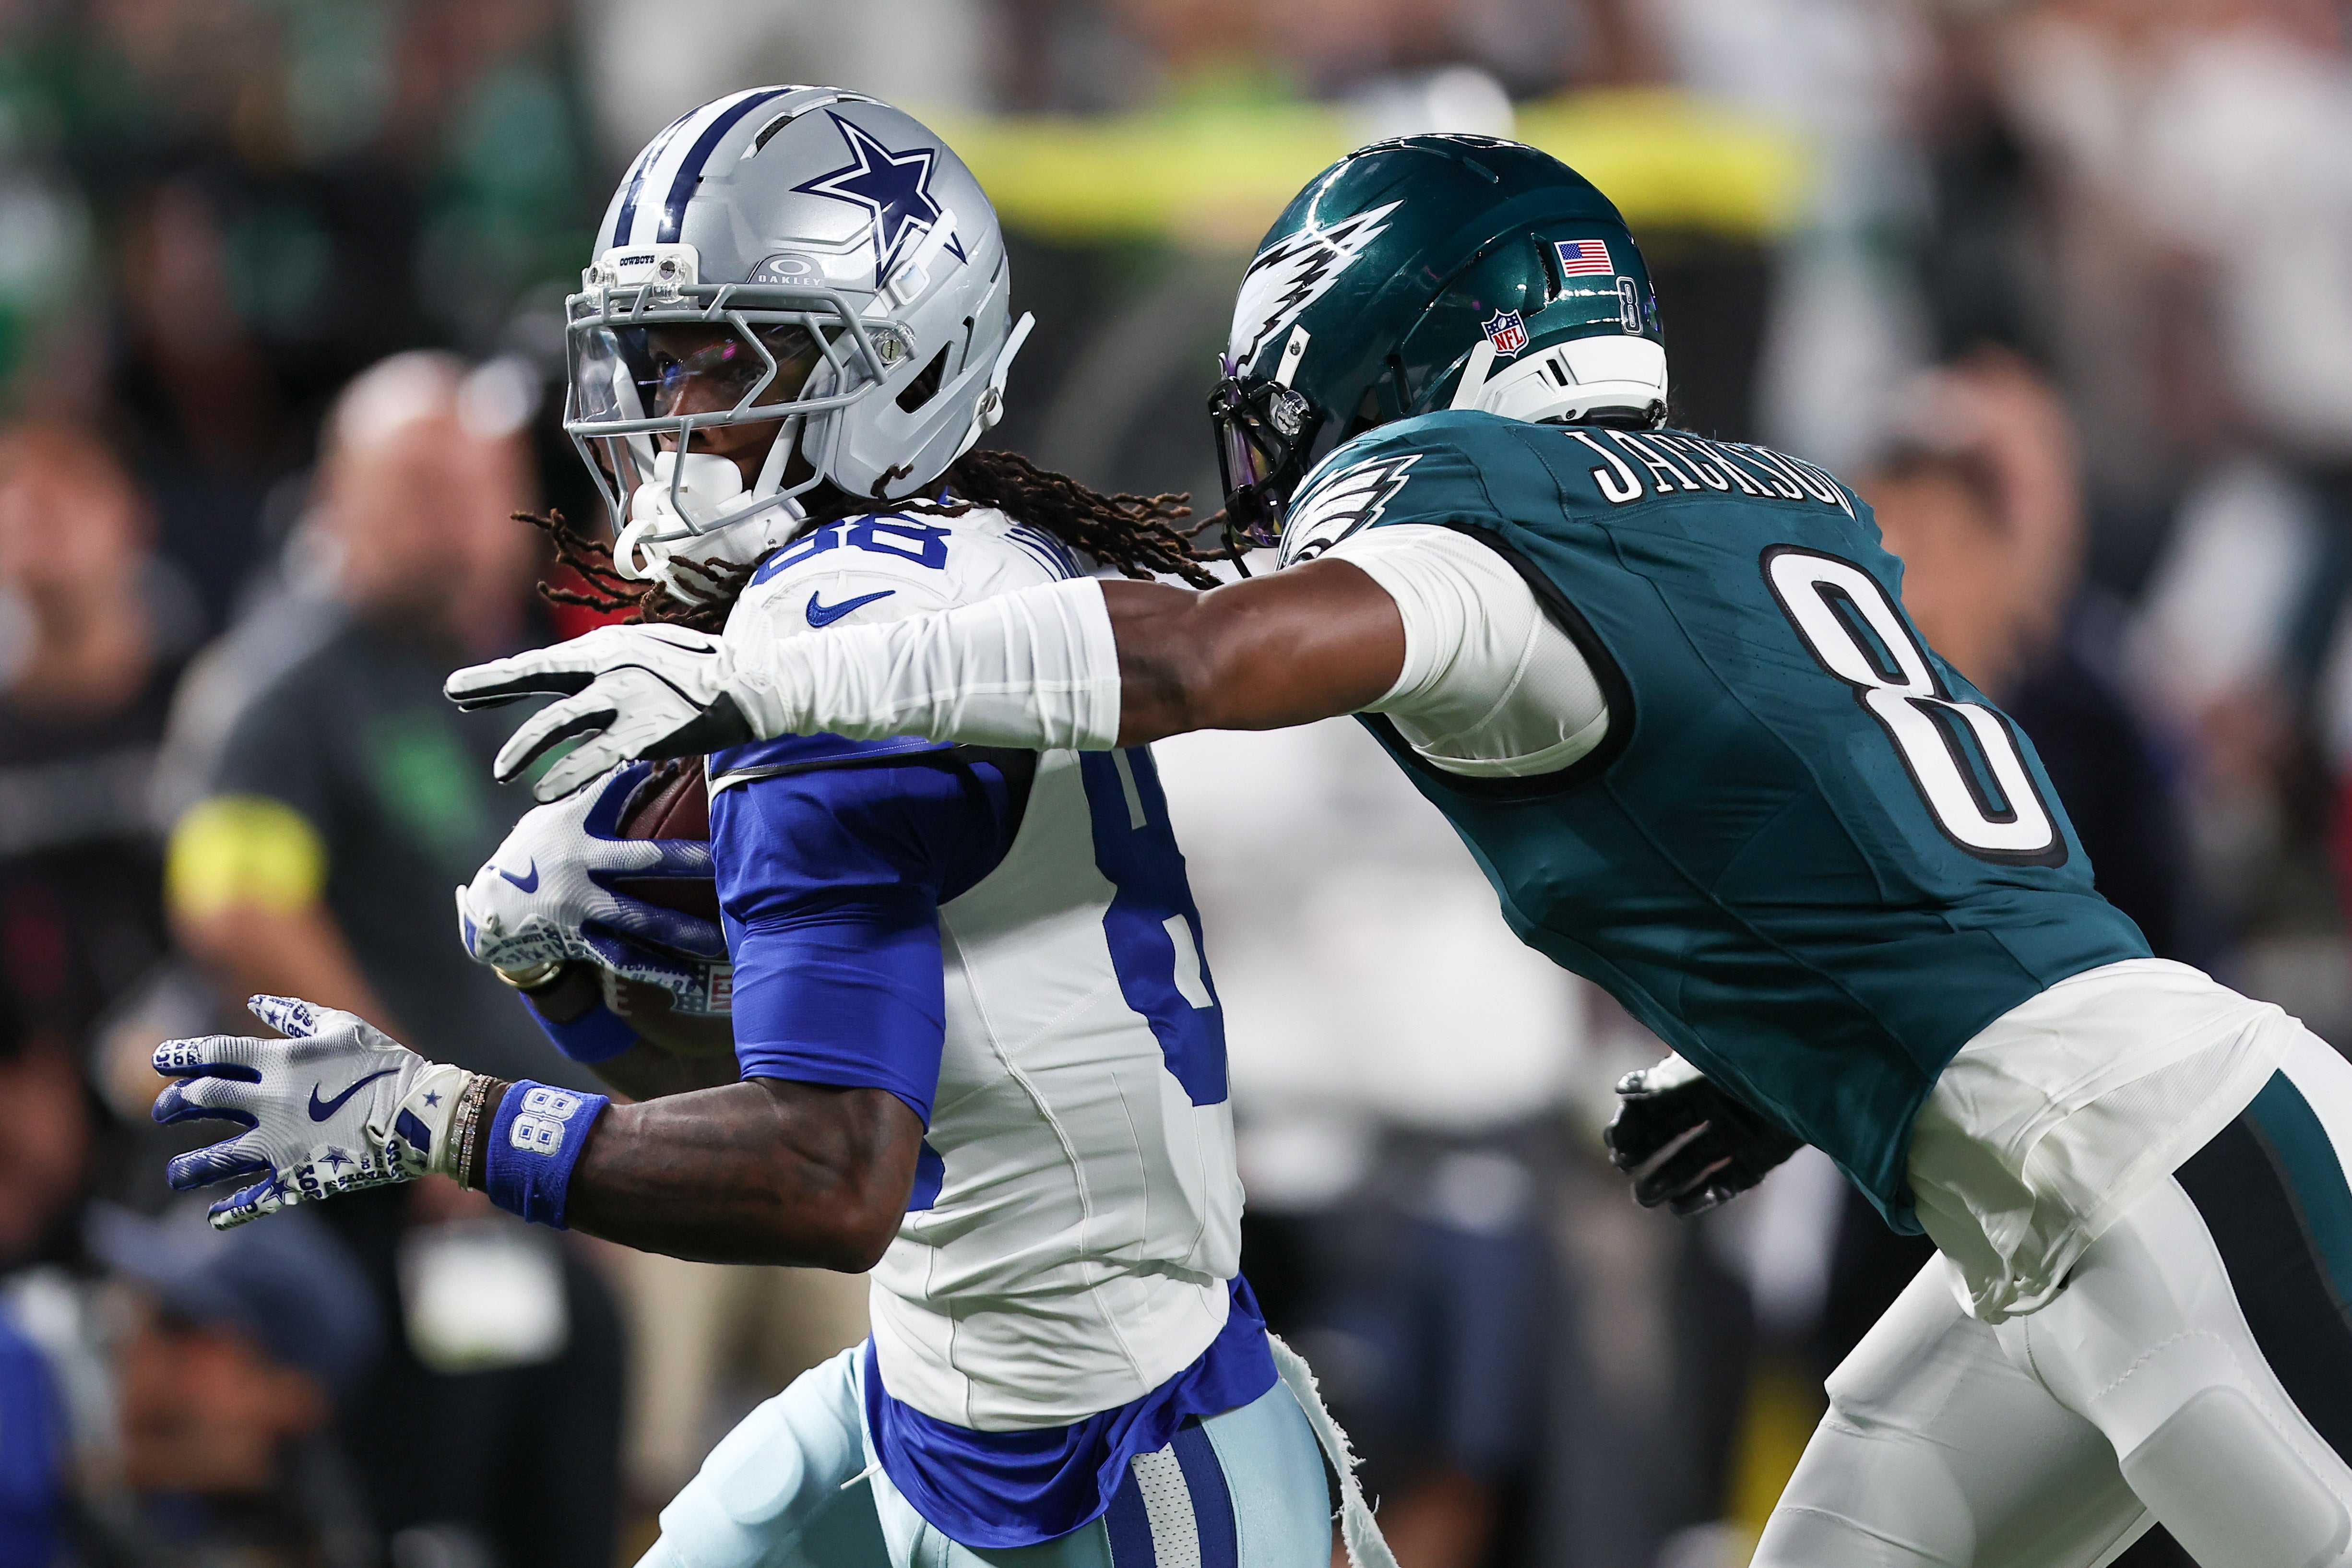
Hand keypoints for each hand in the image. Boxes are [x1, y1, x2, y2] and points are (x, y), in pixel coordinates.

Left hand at [153, 996, 471, 1228]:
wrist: (423, 1114)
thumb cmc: (386, 1063)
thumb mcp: (343, 1026)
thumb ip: (295, 1013)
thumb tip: (256, 1002)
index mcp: (280, 1061)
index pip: (214, 1054)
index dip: (180, 1055)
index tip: (160, 1060)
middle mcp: (270, 1102)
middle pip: (203, 1100)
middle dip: (174, 1104)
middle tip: (161, 1112)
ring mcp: (281, 1144)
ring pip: (216, 1157)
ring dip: (189, 1167)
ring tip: (175, 1175)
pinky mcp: (298, 1178)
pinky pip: (254, 1198)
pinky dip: (231, 1210)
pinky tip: (214, 1215)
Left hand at [444, 625, 755, 801]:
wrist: (755, 684)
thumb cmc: (702, 677)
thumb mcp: (649, 662)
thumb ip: (609, 678)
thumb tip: (578, 699)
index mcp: (609, 650)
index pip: (542, 664)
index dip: (498, 678)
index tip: (458, 689)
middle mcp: (613, 665)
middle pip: (541, 674)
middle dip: (493, 684)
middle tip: (453, 693)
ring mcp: (630, 695)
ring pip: (563, 718)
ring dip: (527, 744)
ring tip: (502, 772)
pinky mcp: (651, 727)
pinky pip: (600, 754)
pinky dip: (569, 772)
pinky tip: (542, 790)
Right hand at [456, 762, 730, 1012]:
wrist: (488, 913)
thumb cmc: (530, 855)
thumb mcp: (551, 820)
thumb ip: (592, 800)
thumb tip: (642, 765)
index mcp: (573, 830)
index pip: (611, 796)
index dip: (642, 779)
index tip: (682, 762)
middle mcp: (578, 868)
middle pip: (642, 860)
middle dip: (685, 859)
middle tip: (725, 861)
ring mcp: (579, 908)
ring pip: (637, 919)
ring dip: (679, 930)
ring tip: (719, 938)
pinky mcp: (579, 941)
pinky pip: (623, 959)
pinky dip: (655, 970)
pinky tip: (686, 979)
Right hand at [1602, 1054, 1801, 1216]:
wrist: (1824, 1068)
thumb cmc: (1761, 1057)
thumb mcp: (1709, 1066)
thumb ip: (1666, 1080)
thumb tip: (1620, 1089)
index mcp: (1699, 1076)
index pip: (1653, 1102)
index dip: (1632, 1122)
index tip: (1615, 1144)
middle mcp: (1715, 1105)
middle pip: (1669, 1134)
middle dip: (1643, 1154)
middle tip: (1624, 1172)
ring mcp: (1740, 1132)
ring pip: (1695, 1161)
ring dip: (1667, 1180)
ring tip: (1644, 1199)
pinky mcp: (1764, 1156)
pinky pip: (1730, 1180)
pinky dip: (1705, 1196)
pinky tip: (1679, 1208)